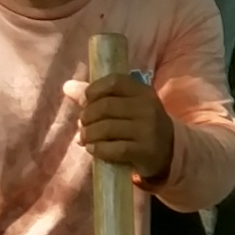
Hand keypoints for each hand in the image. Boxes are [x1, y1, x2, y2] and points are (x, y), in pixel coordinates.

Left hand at [72, 68, 173, 185]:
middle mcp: (148, 108)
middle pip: (106, 106)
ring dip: (88, 134)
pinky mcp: (145, 151)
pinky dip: (98, 149)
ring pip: (106, 128)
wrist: (168, 151)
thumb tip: (67, 86)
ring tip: (84, 138)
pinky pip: (114, 149)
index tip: (84, 102)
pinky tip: (92, 149)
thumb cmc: (140, 125)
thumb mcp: (126, 106)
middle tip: (82, 124)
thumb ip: (98, 96)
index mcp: (143, 92)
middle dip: (87, 116)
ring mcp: (148, 130)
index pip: (114, 82)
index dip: (94, 90)